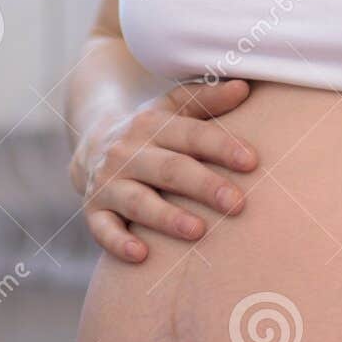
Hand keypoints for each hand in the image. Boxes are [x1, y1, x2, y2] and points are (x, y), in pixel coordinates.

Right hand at [71, 79, 257, 262]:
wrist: (90, 148)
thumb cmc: (150, 133)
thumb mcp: (173, 109)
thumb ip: (207, 99)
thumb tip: (244, 87)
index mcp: (151, 125)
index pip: (191, 134)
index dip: (221, 147)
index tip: (252, 162)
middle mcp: (127, 153)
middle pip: (169, 169)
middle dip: (203, 186)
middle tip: (237, 204)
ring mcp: (107, 183)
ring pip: (138, 201)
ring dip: (167, 217)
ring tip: (198, 231)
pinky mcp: (94, 212)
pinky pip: (103, 230)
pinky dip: (119, 243)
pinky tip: (141, 255)